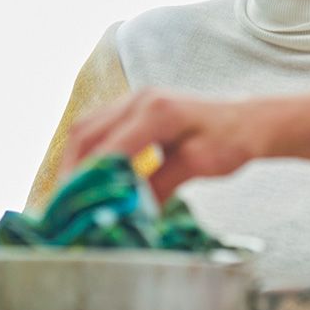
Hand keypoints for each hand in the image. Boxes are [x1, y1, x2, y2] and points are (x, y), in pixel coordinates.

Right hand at [63, 89, 260, 200]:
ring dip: (73, 160)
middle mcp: (139, 99)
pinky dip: (86, 151)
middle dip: (70, 170)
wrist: (247, 121)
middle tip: (62, 204)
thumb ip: (161, 184)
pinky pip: (98, 126)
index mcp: (157, 111)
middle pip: (86, 132)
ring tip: (69, 193)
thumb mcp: (199, 166)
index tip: (75, 205)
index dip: (88, 178)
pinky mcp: (133, 108)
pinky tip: (85, 176)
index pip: (109, 147)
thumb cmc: (231, 140)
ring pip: (86, 127)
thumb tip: (129, 209)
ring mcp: (134, 100)